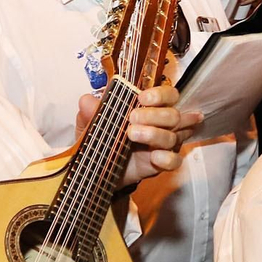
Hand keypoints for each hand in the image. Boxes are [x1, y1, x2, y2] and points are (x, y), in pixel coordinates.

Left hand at [73, 86, 201, 186]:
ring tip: (131, 134)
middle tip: (132, 118)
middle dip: (153, 114)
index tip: (141, 98)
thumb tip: (86, 100)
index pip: (168, 95)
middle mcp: (162, 124)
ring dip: (154, 134)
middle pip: (173, 115)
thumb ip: (91, 110)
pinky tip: (154, 156)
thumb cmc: (103, 138)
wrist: (99, 166)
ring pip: (173, 136)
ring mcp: (164, 144)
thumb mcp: (92, 123)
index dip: (160, 94)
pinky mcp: (162, 164)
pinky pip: (175, 161)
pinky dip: (167, 158)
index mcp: (151, 108)